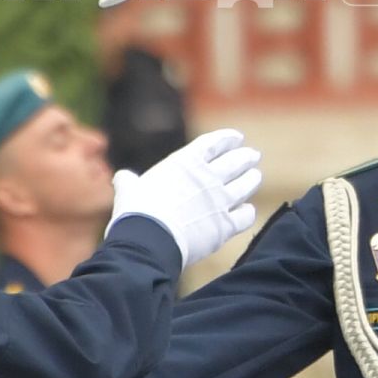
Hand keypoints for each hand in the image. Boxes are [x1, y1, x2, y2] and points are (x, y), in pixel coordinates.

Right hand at [107, 128, 262, 267]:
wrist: (149, 240)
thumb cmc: (136, 212)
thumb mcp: (129, 190)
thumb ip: (129, 182)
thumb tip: (122, 178)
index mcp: (185, 163)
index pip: (214, 143)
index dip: (228, 138)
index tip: (237, 137)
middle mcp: (207, 178)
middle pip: (235, 162)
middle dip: (245, 157)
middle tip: (252, 156)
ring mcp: (219, 201)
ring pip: (245, 185)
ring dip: (252, 179)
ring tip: (255, 176)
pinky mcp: (225, 226)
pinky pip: (245, 216)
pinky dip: (248, 212)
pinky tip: (247, 211)